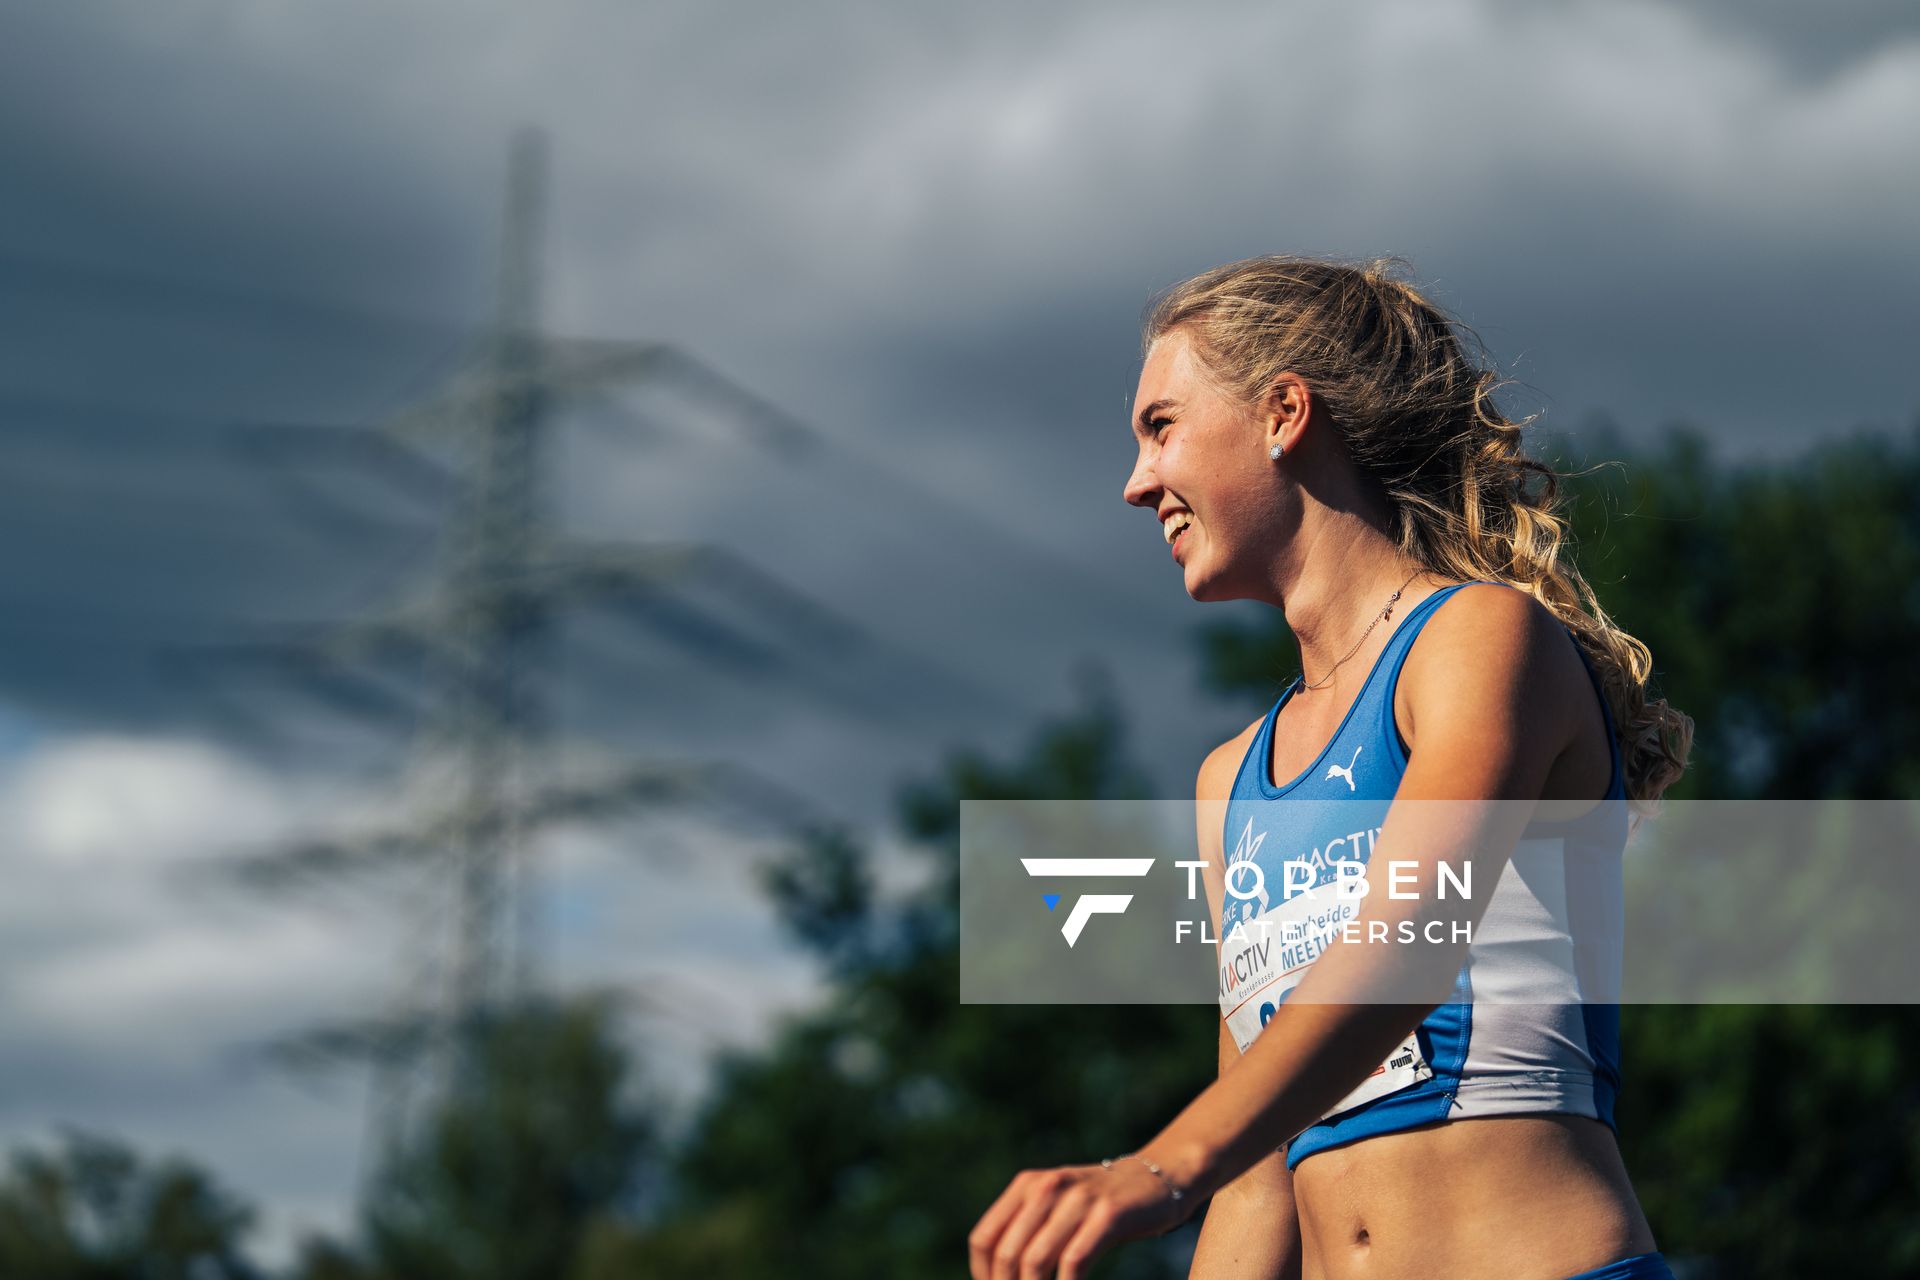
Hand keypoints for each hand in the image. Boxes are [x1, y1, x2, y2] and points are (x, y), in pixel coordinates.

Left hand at [967, 1157, 1194, 1279]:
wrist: (1156, 1180)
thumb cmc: (1100, 1208)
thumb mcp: (1057, 1208)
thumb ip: (1028, 1232)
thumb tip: (998, 1276)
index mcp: (1026, 1185)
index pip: (983, 1238)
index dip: (983, 1276)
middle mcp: (1046, 1187)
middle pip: (1006, 1254)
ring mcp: (1077, 1199)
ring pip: (1035, 1261)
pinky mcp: (1107, 1215)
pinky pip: (1074, 1263)